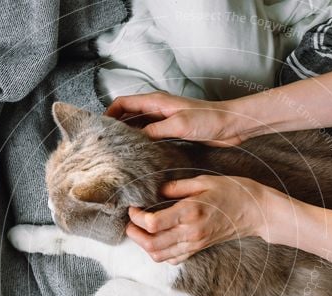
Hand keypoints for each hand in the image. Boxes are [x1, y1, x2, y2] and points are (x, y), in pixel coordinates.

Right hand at [105, 92, 253, 146]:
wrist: (232, 125)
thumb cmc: (209, 120)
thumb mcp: (179, 125)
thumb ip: (155, 131)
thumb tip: (133, 140)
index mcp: (156, 102)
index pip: (123, 103)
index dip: (109, 114)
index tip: (99, 128)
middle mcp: (158, 110)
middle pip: (128, 116)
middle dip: (115, 128)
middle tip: (104, 145)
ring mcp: (165, 121)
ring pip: (139, 128)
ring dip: (129, 138)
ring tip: (118, 154)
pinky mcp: (173, 133)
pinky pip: (151, 138)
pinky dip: (143, 145)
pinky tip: (140, 157)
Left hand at [126, 175, 274, 263]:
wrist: (256, 212)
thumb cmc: (233, 191)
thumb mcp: (204, 181)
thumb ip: (176, 187)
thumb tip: (155, 191)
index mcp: (190, 212)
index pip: (153, 224)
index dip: (137, 217)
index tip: (134, 207)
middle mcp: (191, 232)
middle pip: (151, 244)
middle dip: (134, 233)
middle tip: (131, 221)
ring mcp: (195, 244)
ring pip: (159, 255)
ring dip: (144, 245)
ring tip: (140, 230)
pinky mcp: (198, 249)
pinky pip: (172, 259)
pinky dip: (159, 252)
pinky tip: (158, 239)